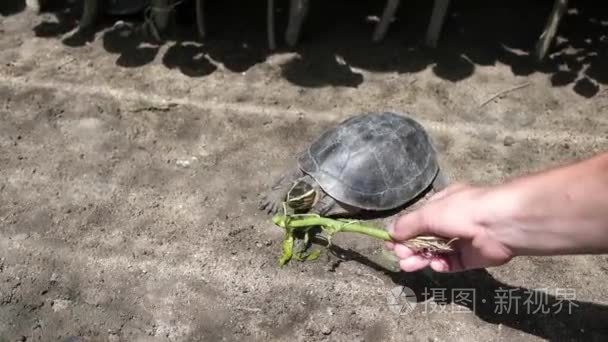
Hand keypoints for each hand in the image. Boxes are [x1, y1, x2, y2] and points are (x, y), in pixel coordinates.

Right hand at [386, 183, 514, 272]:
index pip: (417, 221)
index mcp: (441, 205)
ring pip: (436, 252)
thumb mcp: (429, 213)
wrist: (499, 224)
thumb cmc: (461, 211)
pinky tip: (436, 265)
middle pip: (424, 239)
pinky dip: (442, 264)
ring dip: (421, 258)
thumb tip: (389, 232)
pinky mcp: (471, 257)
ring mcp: (461, 240)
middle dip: (410, 248)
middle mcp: (451, 222)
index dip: (403, 233)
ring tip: (409, 266)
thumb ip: (408, 225)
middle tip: (400, 257)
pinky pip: (452, 263)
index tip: (391, 244)